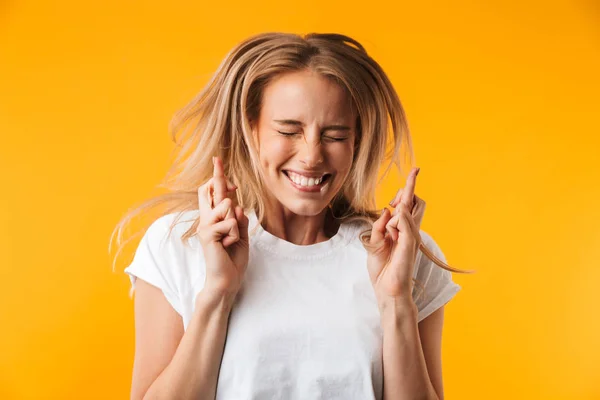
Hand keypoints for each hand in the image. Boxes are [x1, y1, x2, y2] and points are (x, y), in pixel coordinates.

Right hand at [195, 156, 249, 299]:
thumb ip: (239, 219)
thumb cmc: (233, 258)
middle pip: (211, 191)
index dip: (221, 181)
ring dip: (235, 223)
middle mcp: (208, 219)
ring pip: (226, 206)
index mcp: (216, 218)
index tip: (224, 170)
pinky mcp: (208, 234)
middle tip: (217, 158)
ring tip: (231, 239)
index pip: (215, 195)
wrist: (226, 279)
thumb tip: (237, 204)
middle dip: (217, 175)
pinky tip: (228, 246)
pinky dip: (235, 235)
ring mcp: (206, 226)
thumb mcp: (241, 235)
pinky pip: (229, 223)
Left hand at [363, 167, 423, 308]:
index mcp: (403, 230)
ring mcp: (412, 237)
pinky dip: (398, 219)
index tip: (415, 169)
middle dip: (408, 189)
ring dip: (395, 212)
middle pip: (415, 201)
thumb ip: (380, 226)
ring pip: (408, 209)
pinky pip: (406, 223)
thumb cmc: (382, 269)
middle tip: (395, 198)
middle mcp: (411, 231)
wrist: (388, 291)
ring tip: (389, 232)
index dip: (410, 186)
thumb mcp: (375, 243)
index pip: (409, 204)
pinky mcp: (411, 244)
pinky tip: (392, 225)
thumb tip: (387, 210)